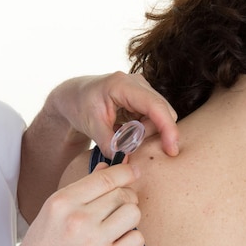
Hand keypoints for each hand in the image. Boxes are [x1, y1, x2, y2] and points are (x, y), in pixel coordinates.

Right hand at [0, 163, 142, 245]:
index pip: (104, 178)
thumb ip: (79, 191)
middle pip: (122, 194)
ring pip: (133, 214)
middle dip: (126, 198)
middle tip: (118, 209)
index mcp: (61, 202)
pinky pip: (137, 241)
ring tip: (116, 228)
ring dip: (130, 220)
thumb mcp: (51, 215)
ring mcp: (94, 241)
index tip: (133, 171)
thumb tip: (105, 169)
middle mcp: (78, 218)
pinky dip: (132, 241)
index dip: (124, 172)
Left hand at [46, 72, 178, 158]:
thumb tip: (125, 161)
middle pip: (162, 112)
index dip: (167, 128)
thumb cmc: (80, 106)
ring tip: (121, 136)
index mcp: (123, 85)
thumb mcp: (91, 126)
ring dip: (146, 133)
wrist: (74, 97)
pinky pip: (154, 119)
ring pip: (160, 118)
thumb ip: (109, 143)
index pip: (155, 106)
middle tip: (128, 145)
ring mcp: (142, 90)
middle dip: (153, 134)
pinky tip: (125, 132)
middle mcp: (138, 83)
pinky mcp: (143, 99)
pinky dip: (143, 131)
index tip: (171, 150)